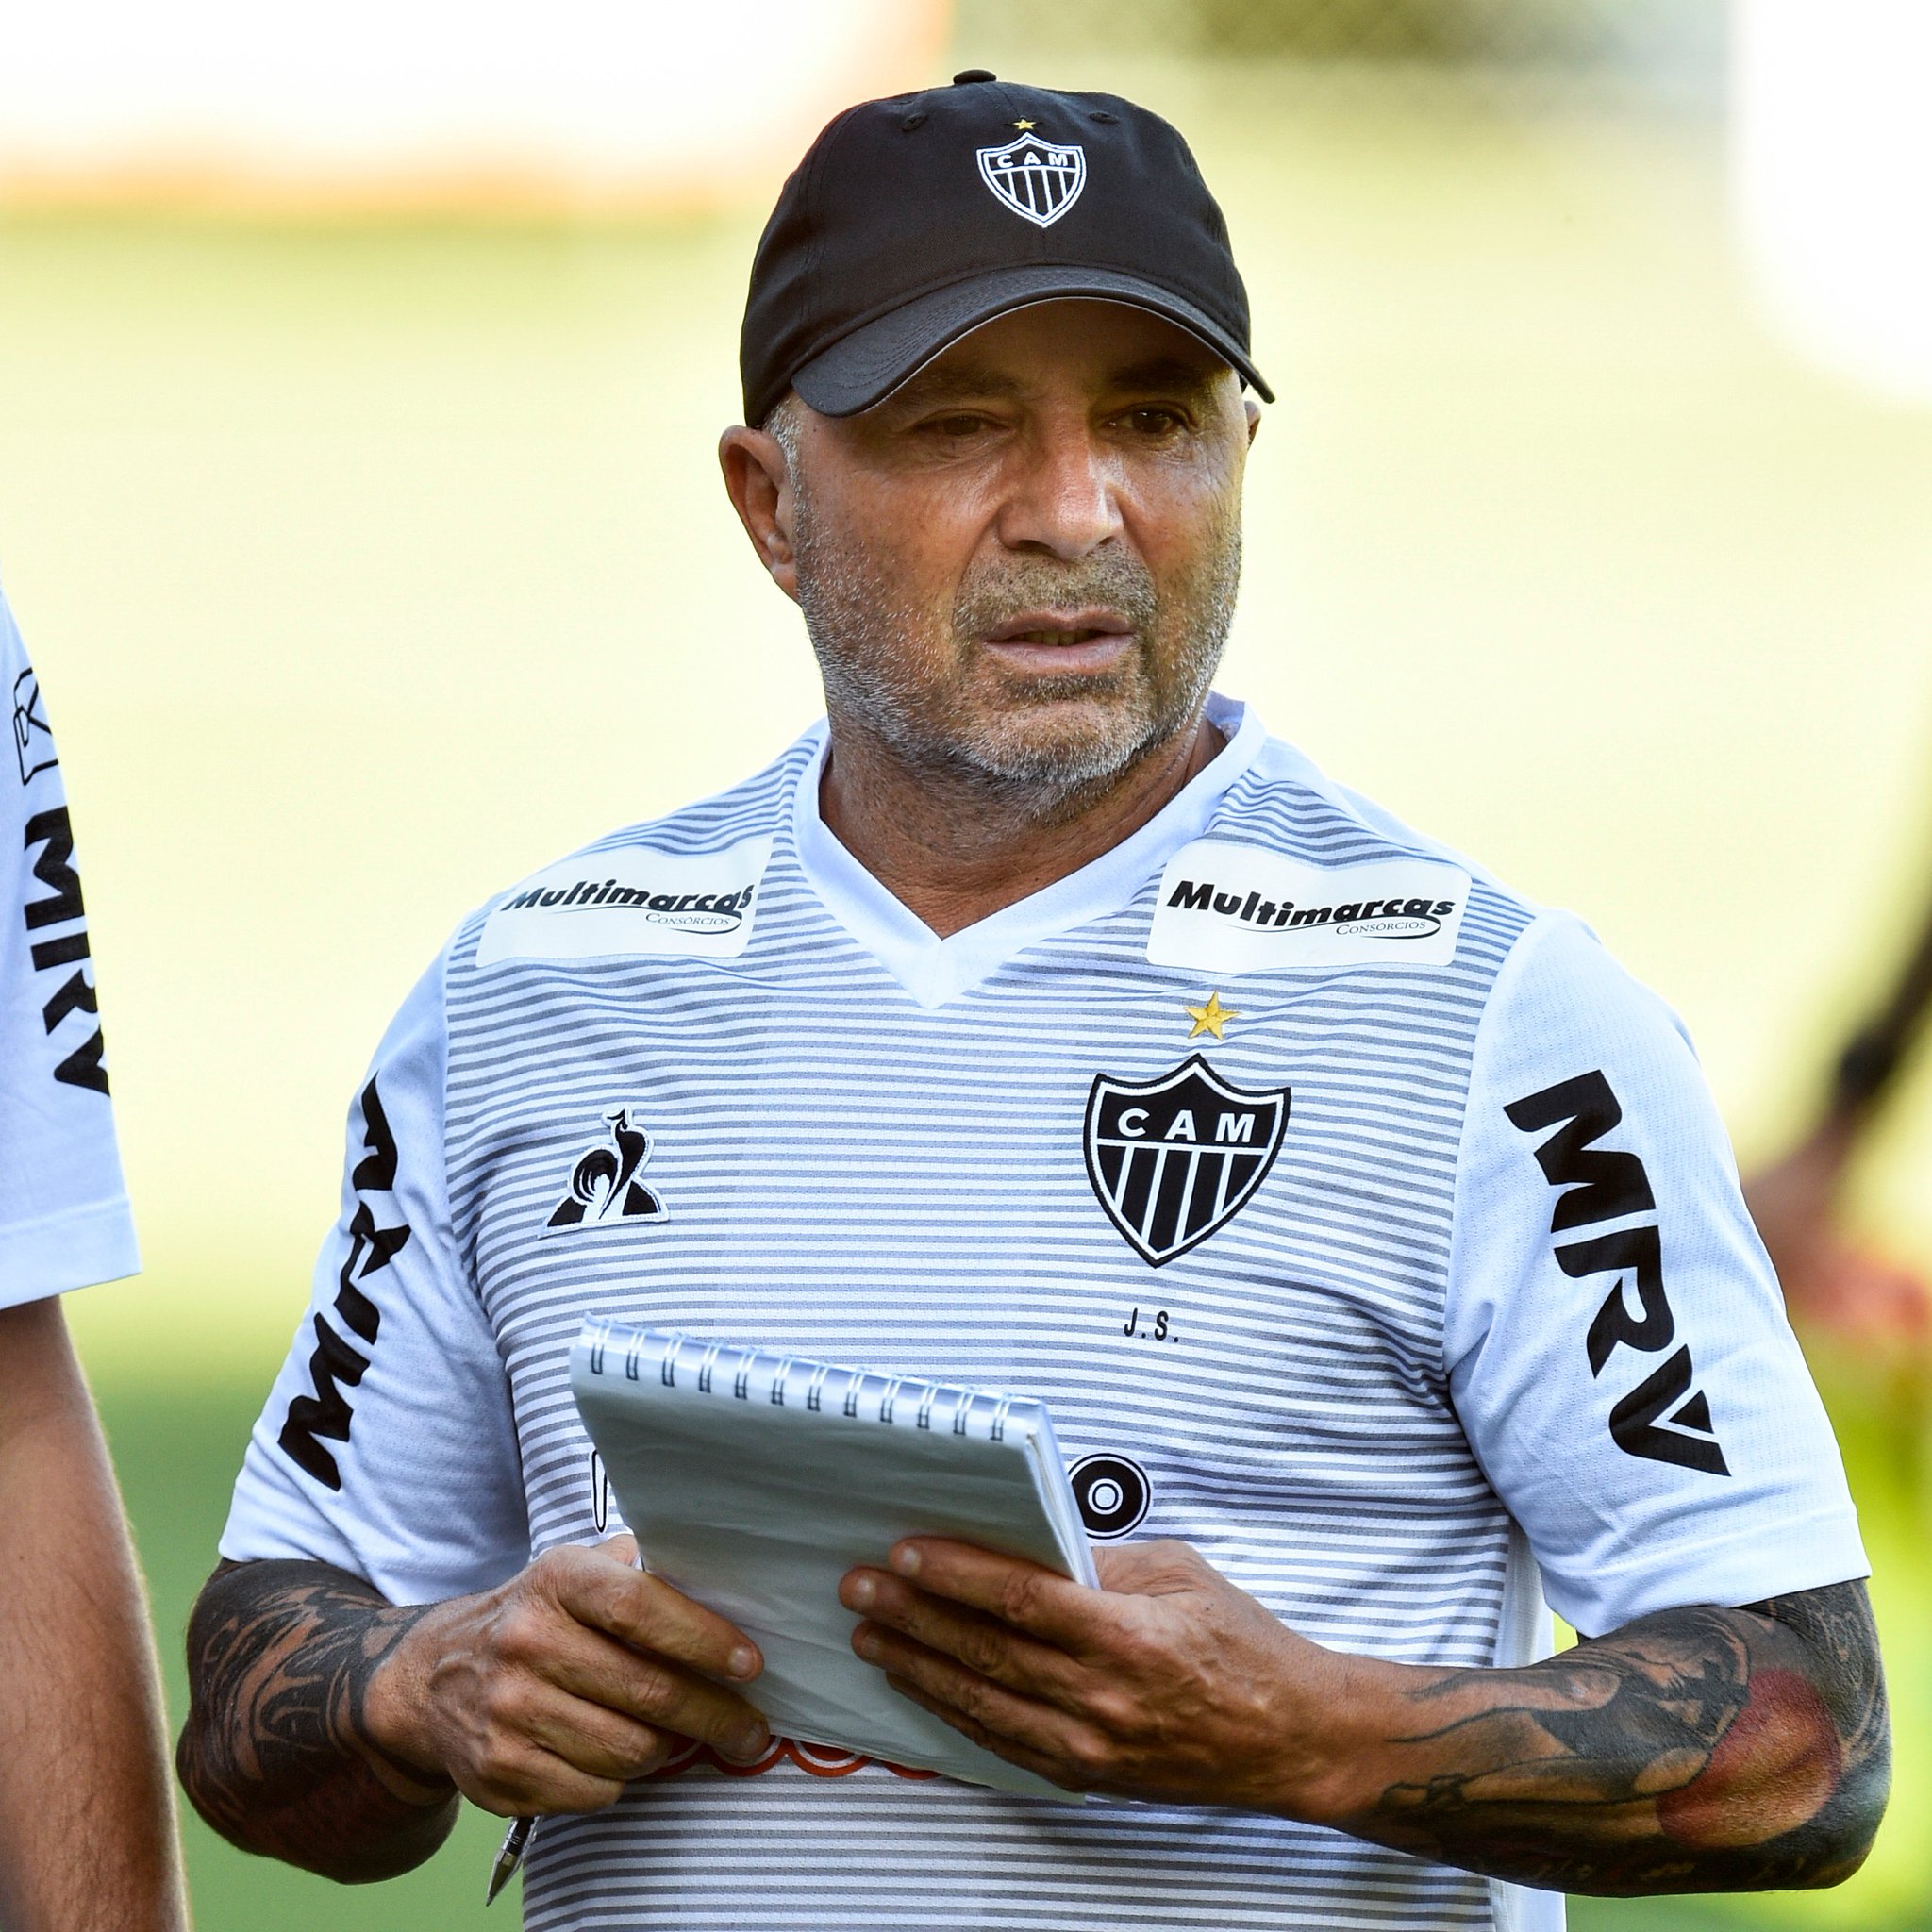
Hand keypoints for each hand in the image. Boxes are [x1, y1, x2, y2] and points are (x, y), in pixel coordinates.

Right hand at [364, 1535, 768, 1816]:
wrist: (431, 1679)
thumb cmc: (532, 1619)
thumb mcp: (574, 1571)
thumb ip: (639, 1570)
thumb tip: (719, 1581)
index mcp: (558, 1582)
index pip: (640, 1608)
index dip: (702, 1638)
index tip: (749, 1664)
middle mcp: (528, 1643)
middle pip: (648, 1691)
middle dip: (715, 1715)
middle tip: (750, 1728)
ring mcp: (509, 1711)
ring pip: (630, 1749)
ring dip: (668, 1749)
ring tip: (678, 1737)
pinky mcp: (500, 1772)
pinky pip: (596, 1789)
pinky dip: (622, 1778)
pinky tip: (621, 1757)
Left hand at [839, 1537, 1371, 1814]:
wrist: (1290, 1738)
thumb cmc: (1244, 1645)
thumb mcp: (1180, 1572)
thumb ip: (1101, 1560)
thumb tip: (1029, 1541)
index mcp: (1127, 1636)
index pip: (1019, 1598)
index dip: (954, 1575)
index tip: (905, 1553)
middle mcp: (1102, 1699)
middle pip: (986, 1651)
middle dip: (913, 1617)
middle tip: (861, 1589)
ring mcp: (1091, 1747)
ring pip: (982, 1703)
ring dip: (918, 1668)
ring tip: (870, 1637)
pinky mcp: (1088, 1776)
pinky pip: (1004, 1744)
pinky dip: (955, 1714)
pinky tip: (920, 1688)